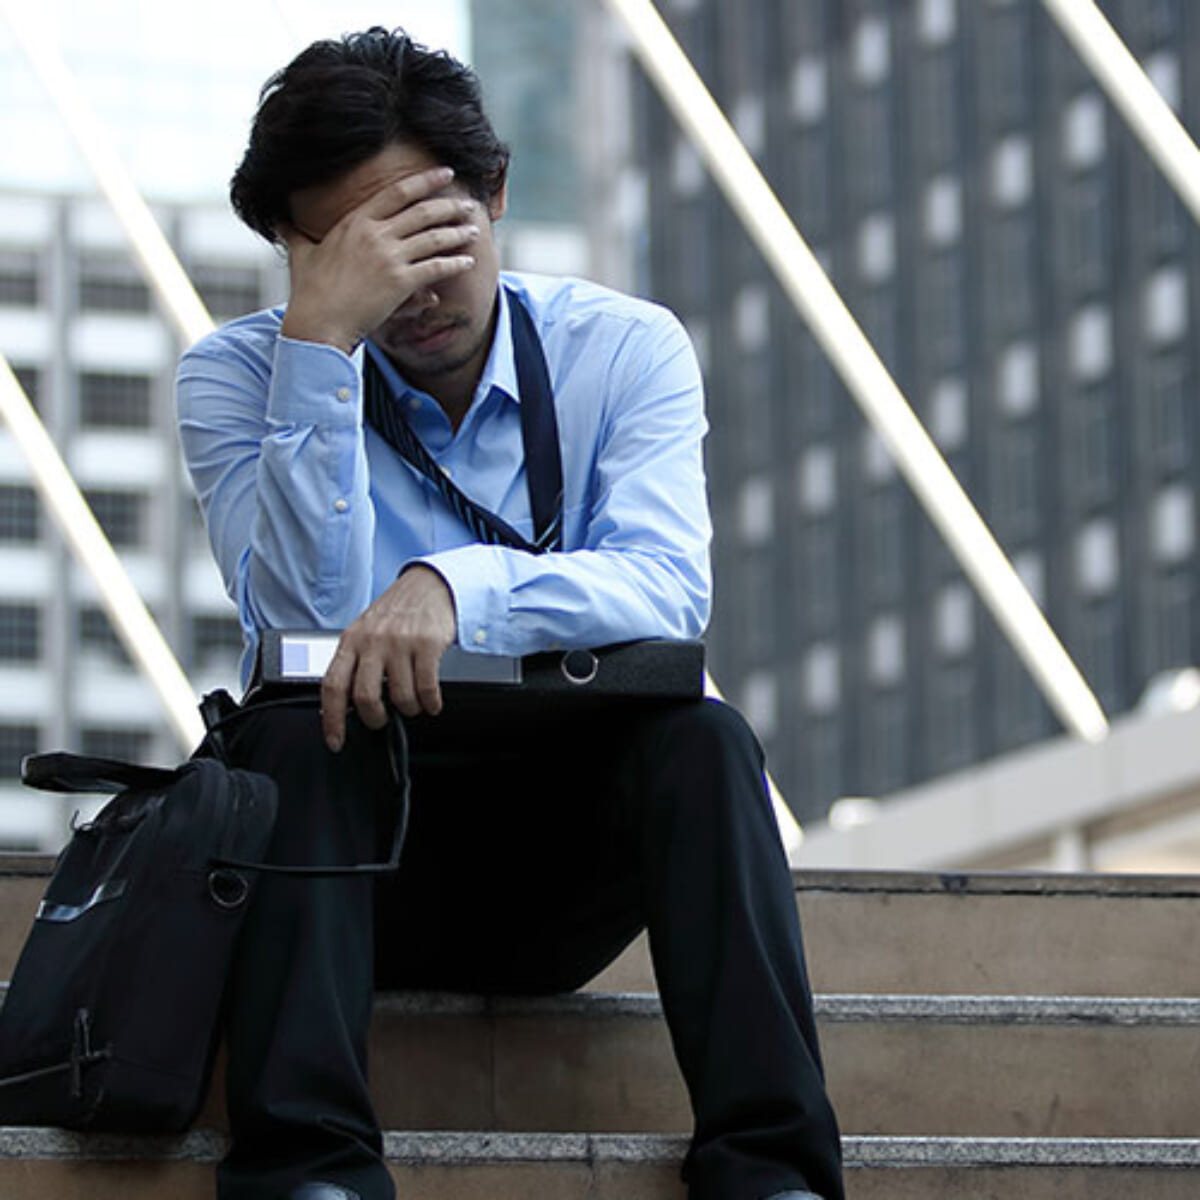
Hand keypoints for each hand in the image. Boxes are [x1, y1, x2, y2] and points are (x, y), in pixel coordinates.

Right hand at [280, 167, 479, 354]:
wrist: (317, 321)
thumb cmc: (308, 291)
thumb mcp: (301, 254)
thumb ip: (293, 232)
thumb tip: (276, 218)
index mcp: (355, 221)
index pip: (397, 193)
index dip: (424, 181)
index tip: (443, 173)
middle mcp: (374, 233)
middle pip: (421, 211)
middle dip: (448, 204)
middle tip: (466, 202)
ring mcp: (388, 257)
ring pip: (433, 237)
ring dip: (457, 232)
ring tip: (474, 228)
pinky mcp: (400, 282)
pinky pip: (435, 267)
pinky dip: (455, 263)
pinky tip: (468, 261)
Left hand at [321, 565, 457, 750]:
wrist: (428, 585)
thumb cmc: (395, 613)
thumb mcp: (365, 632)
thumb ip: (355, 662)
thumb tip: (345, 703)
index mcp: (351, 641)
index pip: (332, 686)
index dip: (332, 719)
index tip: (335, 740)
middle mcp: (373, 641)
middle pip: (365, 696)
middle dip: (375, 718)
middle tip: (382, 719)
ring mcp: (400, 642)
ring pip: (400, 696)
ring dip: (409, 709)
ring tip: (413, 705)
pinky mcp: (427, 644)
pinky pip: (427, 687)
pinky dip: (430, 703)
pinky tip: (431, 702)